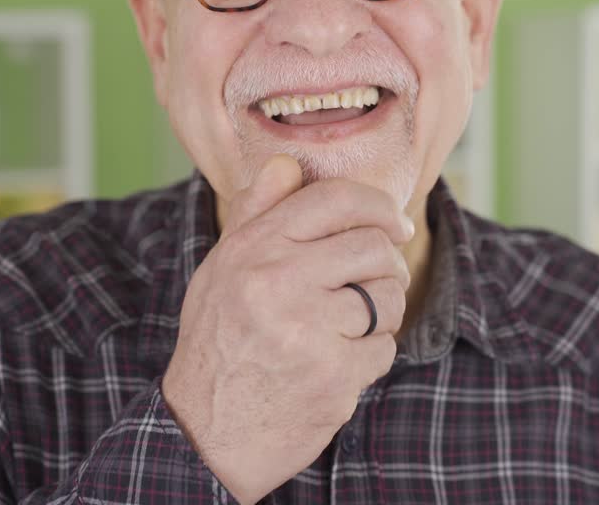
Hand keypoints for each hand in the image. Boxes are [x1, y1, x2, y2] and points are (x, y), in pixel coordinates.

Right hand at [161, 154, 413, 503]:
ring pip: (387, 297)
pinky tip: (338, 366)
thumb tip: (287, 164)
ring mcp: (306, 328)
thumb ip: (256, 215)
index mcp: (252, 247)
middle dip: (386, 264)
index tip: (394, 225)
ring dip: (381, 313)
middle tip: (376, 282)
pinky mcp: (332, 374)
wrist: (204, 433)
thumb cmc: (219, 344)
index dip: (378, 206)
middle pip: (373, 246)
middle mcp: (277, 280)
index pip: (335, 199)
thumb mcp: (221, 270)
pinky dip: (370, 358)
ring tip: (349, 329)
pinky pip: (384, 347)